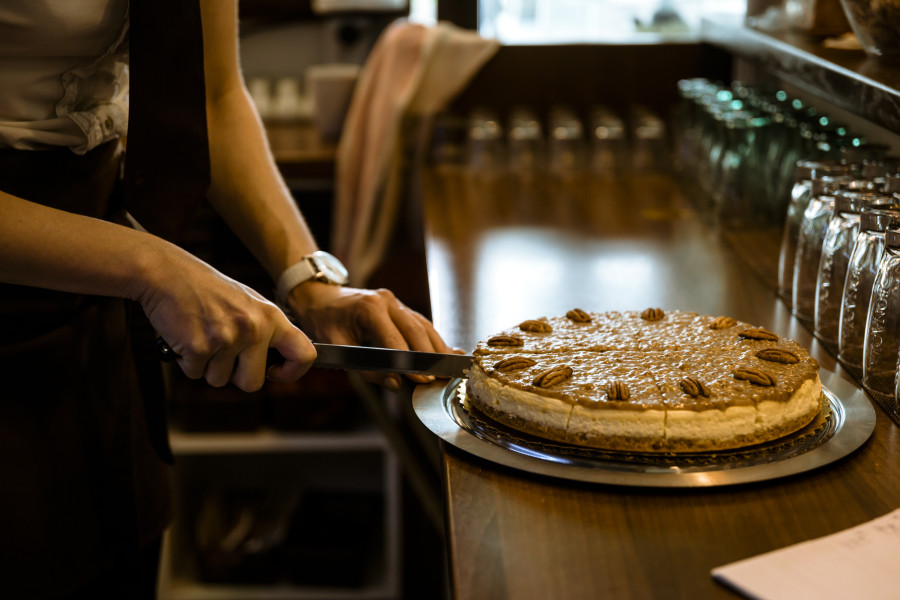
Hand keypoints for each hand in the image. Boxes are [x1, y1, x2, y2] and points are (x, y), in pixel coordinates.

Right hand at [135, 246, 315, 391]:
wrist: (166, 273)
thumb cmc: (206, 290)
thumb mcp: (247, 303)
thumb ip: (264, 330)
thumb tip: (276, 363)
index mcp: (270, 316)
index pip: (304, 354)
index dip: (292, 372)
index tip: (274, 372)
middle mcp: (253, 328)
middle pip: (253, 383)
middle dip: (234, 376)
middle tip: (221, 352)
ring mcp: (226, 338)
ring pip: (219, 380)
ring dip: (207, 366)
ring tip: (201, 334)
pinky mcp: (198, 347)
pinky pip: (195, 374)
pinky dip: (187, 361)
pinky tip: (185, 335)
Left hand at [286, 281, 459, 389]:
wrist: (320, 298)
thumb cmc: (324, 322)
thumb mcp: (337, 347)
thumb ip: (365, 368)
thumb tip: (395, 384)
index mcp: (370, 309)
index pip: (396, 340)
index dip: (410, 362)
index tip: (422, 380)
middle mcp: (387, 301)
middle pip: (416, 331)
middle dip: (429, 356)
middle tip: (438, 378)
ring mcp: (395, 301)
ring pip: (423, 326)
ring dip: (436, 347)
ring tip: (446, 368)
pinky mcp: (399, 306)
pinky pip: (419, 323)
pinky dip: (431, 339)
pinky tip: (444, 352)